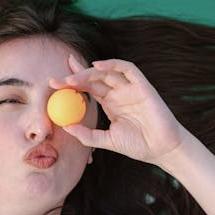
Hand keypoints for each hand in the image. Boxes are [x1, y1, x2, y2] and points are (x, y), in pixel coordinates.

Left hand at [49, 55, 186, 168]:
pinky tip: (97, 66)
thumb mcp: (107, 141)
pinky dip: (113, 64)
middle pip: (94, 78)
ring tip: (71, 79)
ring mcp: (130, 88)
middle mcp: (118, 93)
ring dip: (88, 72)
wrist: (161, 149)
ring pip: (107, 72)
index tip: (53, 83)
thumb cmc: (137, 145)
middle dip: (75, 75)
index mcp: (110, 103)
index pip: (88, 88)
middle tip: (57, 81)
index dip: (72, 82)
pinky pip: (127, 69)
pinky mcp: (142, 86)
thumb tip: (66, 127)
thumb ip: (87, 135)